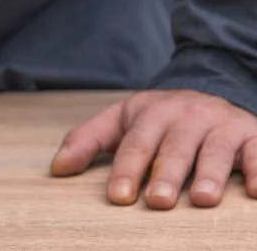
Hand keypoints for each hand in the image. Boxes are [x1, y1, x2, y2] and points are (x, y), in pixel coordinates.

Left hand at [51, 90, 256, 208]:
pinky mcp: (251, 134)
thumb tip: (56, 170)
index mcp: (152, 112)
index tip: (119, 198)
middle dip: (167, 175)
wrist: (205, 93)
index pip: (136, 144)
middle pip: (175, 149)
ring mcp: (222, 124)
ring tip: (202, 199)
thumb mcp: (118, 121)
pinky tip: (256, 193)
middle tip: (158, 201)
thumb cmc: (155, 118)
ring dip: (211, 175)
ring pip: (216, 150)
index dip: (127, 171)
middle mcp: (187, 116)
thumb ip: (86, 141)